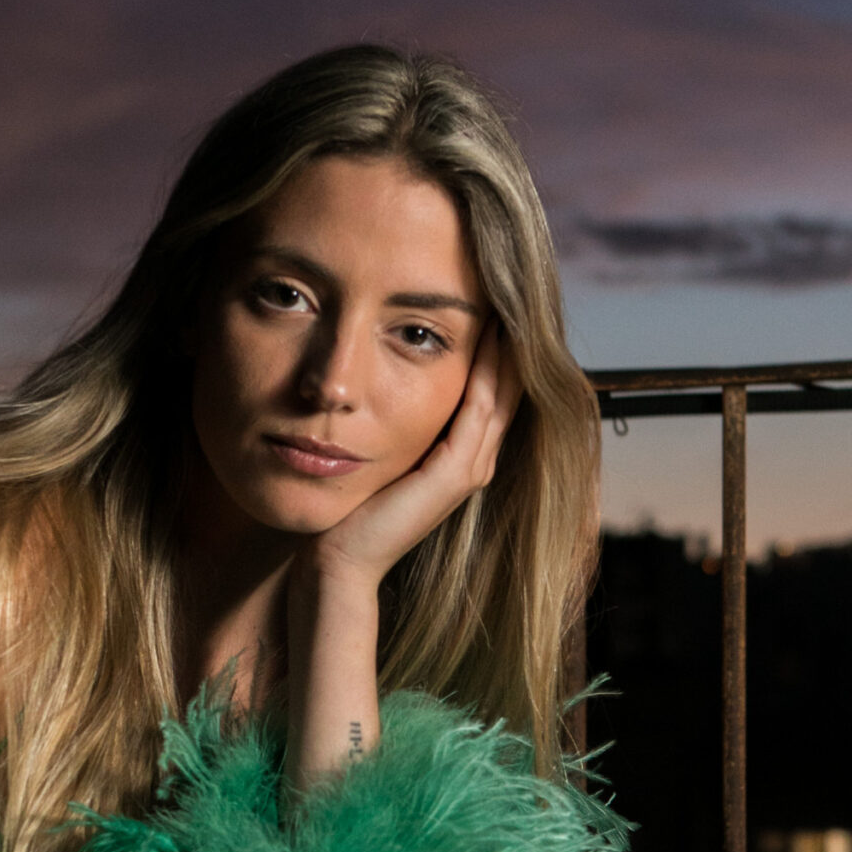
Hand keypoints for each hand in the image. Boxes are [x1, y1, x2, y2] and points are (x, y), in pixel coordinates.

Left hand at [307, 321, 520, 591]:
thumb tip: (377, 381)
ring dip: (507, 347)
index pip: (490, 392)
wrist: (337, 560)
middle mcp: (474, 462)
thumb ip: (391, 423)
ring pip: (501, 393)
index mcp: (460, 457)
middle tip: (513, 290)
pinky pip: (479, 408)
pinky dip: (488, 370)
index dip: (497, 349)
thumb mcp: (377, 454)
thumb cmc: (349, 510)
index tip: (494, 302)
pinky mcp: (455, 473)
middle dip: (510, 340)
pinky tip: (490, 335)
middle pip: (507, 388)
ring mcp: (470, 468)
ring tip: (509, 301)